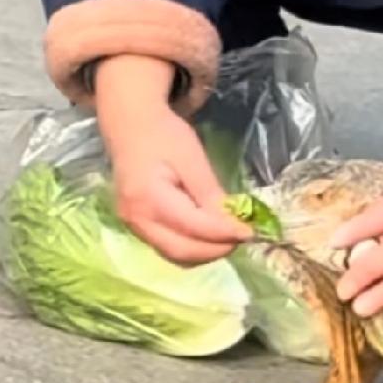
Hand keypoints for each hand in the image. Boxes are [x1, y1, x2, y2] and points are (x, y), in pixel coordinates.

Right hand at [96, 55, 250, 263]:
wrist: (130, 126)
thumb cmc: (163, 135)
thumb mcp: (192, 157)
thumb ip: (210, 192)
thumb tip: (233, 222)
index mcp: (149, 197)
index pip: (193, 227)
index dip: (225, 233)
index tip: (251, 232)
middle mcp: (136, 219)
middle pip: (182, 251)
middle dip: (217, 249)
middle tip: (243, 237)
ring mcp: (133, 226)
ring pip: (175, 255)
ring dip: (206, 252)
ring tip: (229, 236)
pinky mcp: (137, 228)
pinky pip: (168, 247)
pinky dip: (192, 246)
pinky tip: (209, 234)